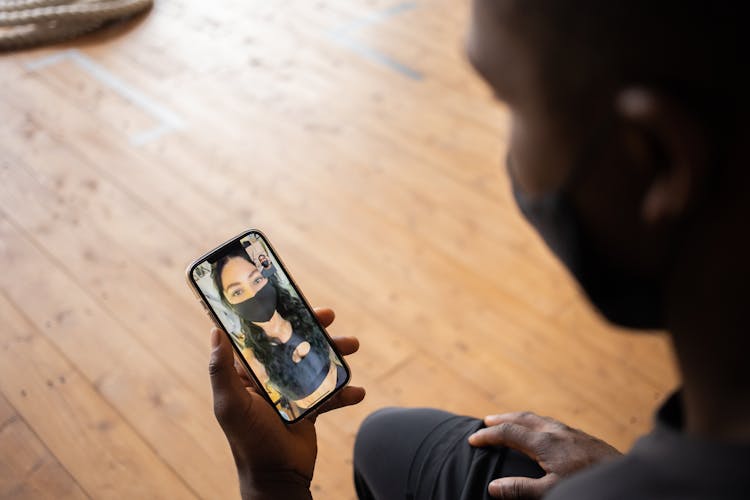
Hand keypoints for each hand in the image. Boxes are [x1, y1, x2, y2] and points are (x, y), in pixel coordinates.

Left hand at [209, 307, 364, 499]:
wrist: (278, 477)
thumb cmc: (249, 440)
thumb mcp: (231, 404)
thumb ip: (221, 369)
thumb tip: (214, 331)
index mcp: (247, 373)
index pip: (259, 336)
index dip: (273, 316)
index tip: (289, 297)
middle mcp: (269, 378)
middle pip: (293, 343)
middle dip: (313, 328)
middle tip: (329, 316)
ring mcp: (291, 392)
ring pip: (315, 363)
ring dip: (335, 353)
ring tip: (352, 347)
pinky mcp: (310, 407)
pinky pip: (330, 393)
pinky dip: (345, 392)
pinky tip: (358, 391)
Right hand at [468, 412, 620, 498]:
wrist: (627, 477)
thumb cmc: (586, 484)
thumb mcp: (551, 491)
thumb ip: (521, 489)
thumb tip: (493, 487)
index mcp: (544, 442)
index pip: (508, 433)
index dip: (488, 436)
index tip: (473, 439)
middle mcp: (556, 431)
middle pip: (522, 418)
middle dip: (502, 418)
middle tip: (486, 421)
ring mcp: (571, 432)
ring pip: (539, 418)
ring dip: (519, 418)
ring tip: (510, 422)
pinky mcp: (583, 437)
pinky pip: (552, 423)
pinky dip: (536, 423)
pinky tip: (543, 433)